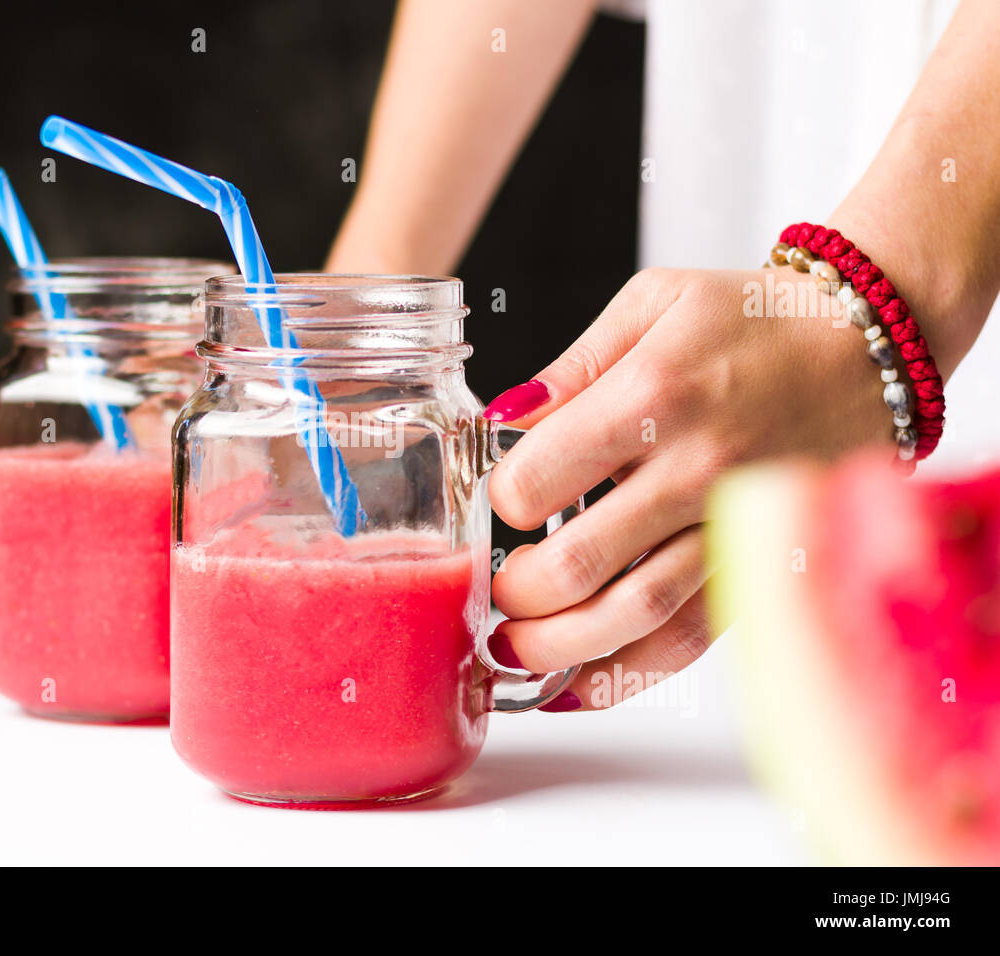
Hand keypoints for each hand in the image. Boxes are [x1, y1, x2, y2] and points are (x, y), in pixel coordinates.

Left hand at [485, 266, 891, 709]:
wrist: (868, 346)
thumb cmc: (755, 319)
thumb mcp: (654, 301)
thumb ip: (571, 366)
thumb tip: (501, 419)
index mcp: (656, 394)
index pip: (542, 475)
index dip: (502, 499)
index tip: (501, 502)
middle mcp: (696, 468)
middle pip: (581, 562)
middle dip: (518, 592)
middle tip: (498, 591)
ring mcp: (732, 523)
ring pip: (636, 615)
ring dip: (561, 648)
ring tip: (516, 651)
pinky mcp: (761, 563)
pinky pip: (693, 637)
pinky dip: (633, 671)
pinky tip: (583, 684)